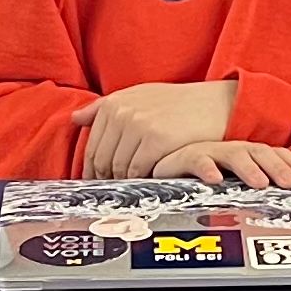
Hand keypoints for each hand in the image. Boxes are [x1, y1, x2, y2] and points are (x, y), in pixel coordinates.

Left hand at [71, 80, 239, 177]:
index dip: (93, 172)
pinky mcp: (157, 140)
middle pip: (102, 161)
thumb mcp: (140, 96)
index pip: (92, 148)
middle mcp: (123, 113)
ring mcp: (139, 126)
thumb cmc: (178, 103)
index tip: (99, 185)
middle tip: (114, 195)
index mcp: (114, 103)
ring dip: (124, 183)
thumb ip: (105, 107)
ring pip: (119, 168)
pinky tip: (147, 184)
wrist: (215, 103)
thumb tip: (76, 119)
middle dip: (106, 181)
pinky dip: (140, 181)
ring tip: (131, 191)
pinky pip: (138, 170)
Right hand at [148, 141, 290, 187]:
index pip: (273, 153)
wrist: (162, 169)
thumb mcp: (245, 176)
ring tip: (260, 183)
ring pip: (231, 153)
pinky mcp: (180, 159)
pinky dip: (205, 168)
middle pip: (257, 150)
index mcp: (245, 153)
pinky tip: (215, 179)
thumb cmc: (206, 174)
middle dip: (277, 166)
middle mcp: (228, 149)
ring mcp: (206, 152)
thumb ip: (280, 170)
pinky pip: (194, 159)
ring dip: (247, 167)